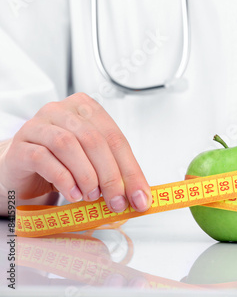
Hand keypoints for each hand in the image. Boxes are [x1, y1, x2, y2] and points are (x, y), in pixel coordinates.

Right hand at [0, 92, 150, 212]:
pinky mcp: (20, 145)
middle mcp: (62, 110)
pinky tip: (73, 194)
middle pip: (94, 140)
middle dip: (111, 176)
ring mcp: (38, 125)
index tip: (141, 198)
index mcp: (86, 109)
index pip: (116, 138)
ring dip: (86, 176)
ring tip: (92, 196)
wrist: (22, 168)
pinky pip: (43, 158)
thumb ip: (115, 173)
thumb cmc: (61, 163)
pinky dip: (63, 179)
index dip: (131, 170)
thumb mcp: (93, 163)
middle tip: (117, 201)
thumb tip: (140, 196)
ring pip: (69, 145)